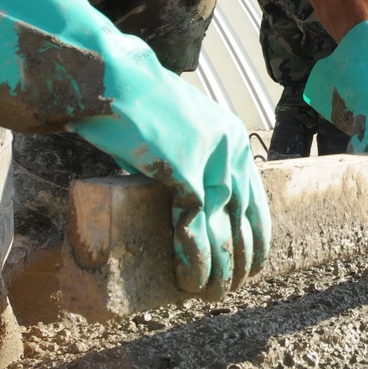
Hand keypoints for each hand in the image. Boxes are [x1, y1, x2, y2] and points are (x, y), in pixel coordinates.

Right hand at [0, 0, 269, 295]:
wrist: (111, 75)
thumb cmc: (133, 102)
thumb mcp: (177, 128)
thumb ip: (191, 159)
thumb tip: (186, 198)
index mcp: (231, 136)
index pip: (254, 195)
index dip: (256, 233)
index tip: (254, 261)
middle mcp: (230, 148)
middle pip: (245, 216)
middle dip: (242, 257)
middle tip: (236, 286)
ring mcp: (210, 159)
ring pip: (223, 228)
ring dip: (219, 268)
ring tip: (212, 293)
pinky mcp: (184, 170)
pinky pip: (196, 226)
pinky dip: (195, 258)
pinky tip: (189, 278)